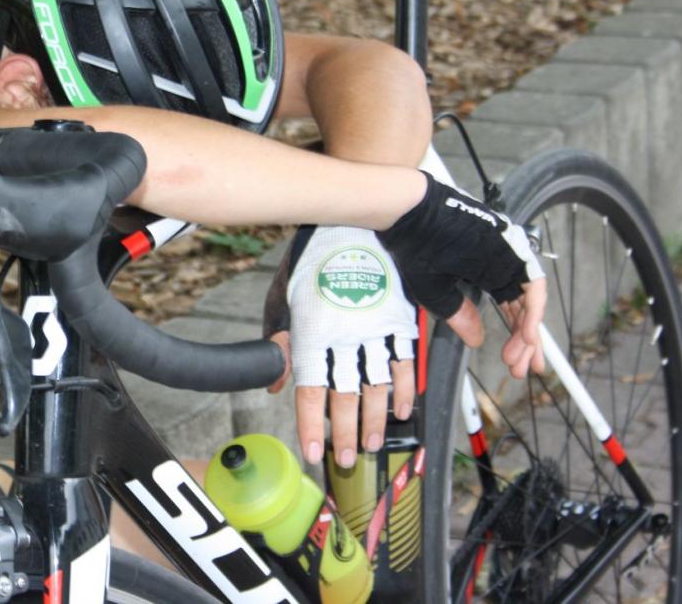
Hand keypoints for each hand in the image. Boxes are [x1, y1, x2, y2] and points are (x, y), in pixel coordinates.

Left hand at [265, 226, 420, 467]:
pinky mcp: (400, 322)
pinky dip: (405, 390)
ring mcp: (376, 331)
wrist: (357, 222)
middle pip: (346, 397)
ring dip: (376, 421)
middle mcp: (345, 338)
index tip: (313, 451)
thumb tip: (276, 384)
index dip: (312, 425)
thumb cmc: (313, 257)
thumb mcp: (284, 296)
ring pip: (378, 387)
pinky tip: (401, 410)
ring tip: (372, 445)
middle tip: (346, 460)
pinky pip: (405, 364)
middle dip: (346, 434)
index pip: (311, 390)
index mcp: (314, 332)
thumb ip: (278, 340)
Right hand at [377, 172, 546, 374]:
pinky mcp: (514, 249)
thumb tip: (477, 340)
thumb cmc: (415, 246)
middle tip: (524, 368)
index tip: (514, 362)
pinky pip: (533, 285)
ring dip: (530, 331)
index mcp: (485, 273)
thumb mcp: (435, 292)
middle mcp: (502, 266)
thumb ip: (459, 315)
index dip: (515, 338)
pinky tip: (526, 334)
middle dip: (526, 343)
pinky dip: (533, 311)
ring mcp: (510, 257)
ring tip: (522, 357)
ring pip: (532, 301)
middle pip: (525, 310)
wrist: (411, 215)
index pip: (510, 311)